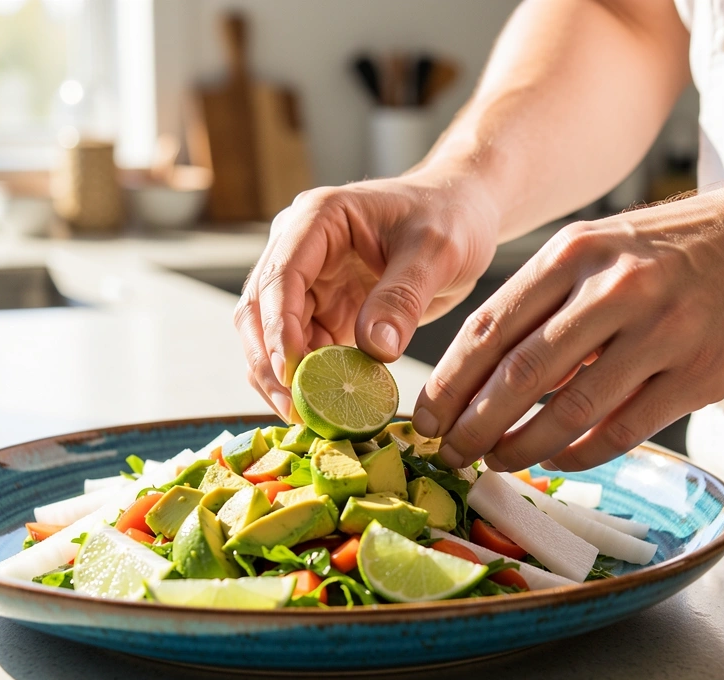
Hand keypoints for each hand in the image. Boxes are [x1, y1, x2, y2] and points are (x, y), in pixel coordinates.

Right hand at [235, 171, 499, 420]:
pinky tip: (323, 409)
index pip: (280, 277)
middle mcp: (299, 250)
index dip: (277, 328)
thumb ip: (401, 297)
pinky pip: (302, 351)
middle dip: (270, 363)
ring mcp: (308, 283)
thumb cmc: (450, 217)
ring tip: (306, 418)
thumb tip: (374, 349)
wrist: (463, 216)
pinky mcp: (323, 311)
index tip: (292, 373)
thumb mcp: (435, 252)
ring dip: (282, 378)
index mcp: (317, 220)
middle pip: (260, 312)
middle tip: (294, 410)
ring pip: (270, 337)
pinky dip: (307, 381)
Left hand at [413, 183, 723, 471]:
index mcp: (576, 252)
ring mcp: (660, 331)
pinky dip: (583, 453)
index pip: (490, 328)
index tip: (426, 418)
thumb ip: (553, 301)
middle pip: (519, 374)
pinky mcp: (701, 372)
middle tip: (450, 454)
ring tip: (495, 463)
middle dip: (474, 425)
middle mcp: (613, 289)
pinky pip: (625, 428)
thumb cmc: (686, 246)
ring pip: (569, 409)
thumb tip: (490, 373)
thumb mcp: (609, 246)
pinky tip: (559, 461)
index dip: (450, 382)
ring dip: (522, 446)